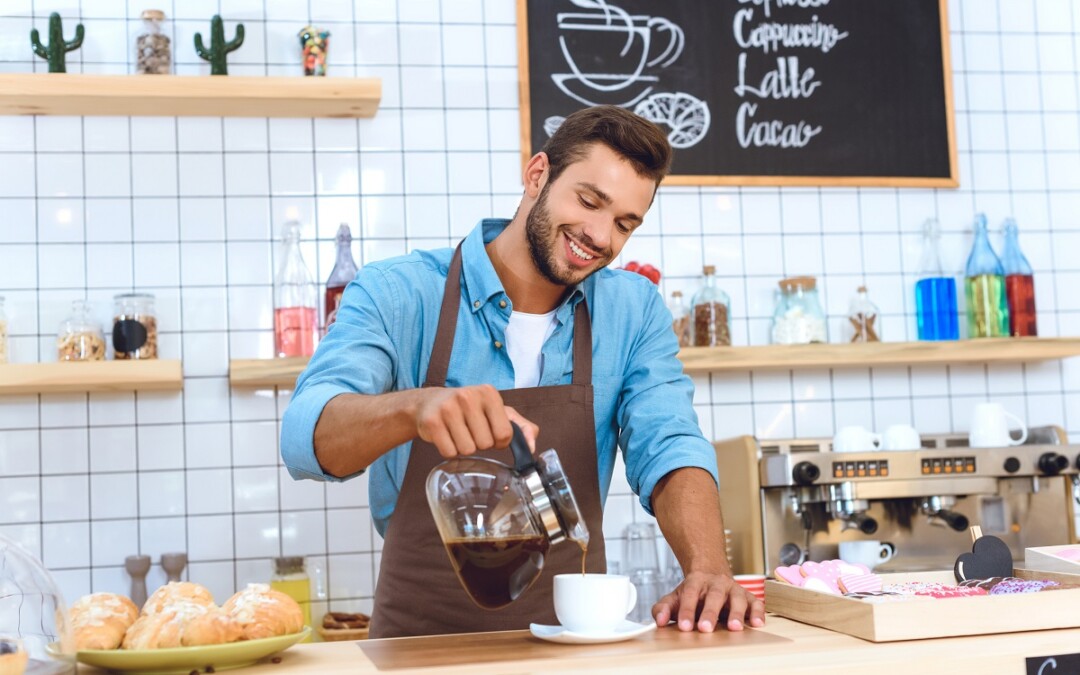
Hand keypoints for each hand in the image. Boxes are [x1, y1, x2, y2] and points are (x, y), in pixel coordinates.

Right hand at [415, 385, 538, 457]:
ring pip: (468, 450)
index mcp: (489, 393)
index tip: (489, 431)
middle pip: (486, 444)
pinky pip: (449, 453)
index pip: (505, 434)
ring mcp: (448, 408)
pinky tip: (447, 436)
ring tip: (458, 432)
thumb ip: (521, 427)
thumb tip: (531, 447)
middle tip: (470, 430)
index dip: (498, 440)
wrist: (429, 403)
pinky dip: (449, 451)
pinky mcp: (432, 422)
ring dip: (464, 448)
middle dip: (480, 444)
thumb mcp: (498, 411)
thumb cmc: (469, 409)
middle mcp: (469, 396)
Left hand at [652, 571, 764, 632]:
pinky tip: (757, 624)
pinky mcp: (748, 597)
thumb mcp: (674, 597)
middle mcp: (717, 583)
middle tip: (705, 628)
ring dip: (737, 613)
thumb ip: (663, 608)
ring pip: (737, 598)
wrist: (711, 572)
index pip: (690, 594)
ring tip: (734, 627)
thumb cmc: (692, 591)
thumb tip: (660, 621)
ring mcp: (734, 589)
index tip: (683, 627)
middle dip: (710, 613)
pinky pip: (756, 603)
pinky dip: (758, 612)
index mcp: (696, 581)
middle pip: (714, 596)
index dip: (687, 611)